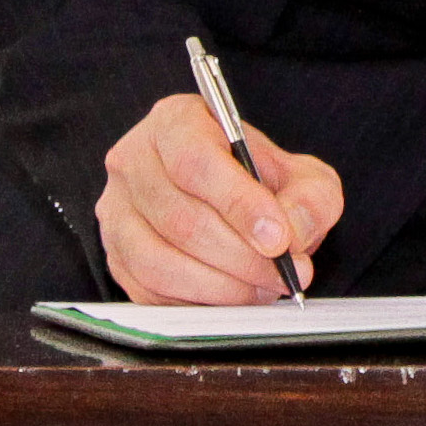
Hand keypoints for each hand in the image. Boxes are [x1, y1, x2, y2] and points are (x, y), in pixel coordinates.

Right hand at [95, 93, 343, 304]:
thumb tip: (291, 232)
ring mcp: (116, 212)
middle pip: (181, 219)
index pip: (196, 162)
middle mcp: (134, 161)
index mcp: (175, 122)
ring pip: (160, 261)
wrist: (234, 200)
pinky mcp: (115, 257)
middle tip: (284, 274)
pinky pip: (149, 292)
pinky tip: (234, 297)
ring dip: (221, 286)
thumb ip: (309, 197)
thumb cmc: (260, 181)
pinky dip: (197, 303)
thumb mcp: (302, 175)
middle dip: (241, 257)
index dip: (239, 204)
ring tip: (264, 288)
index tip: (279, 239)